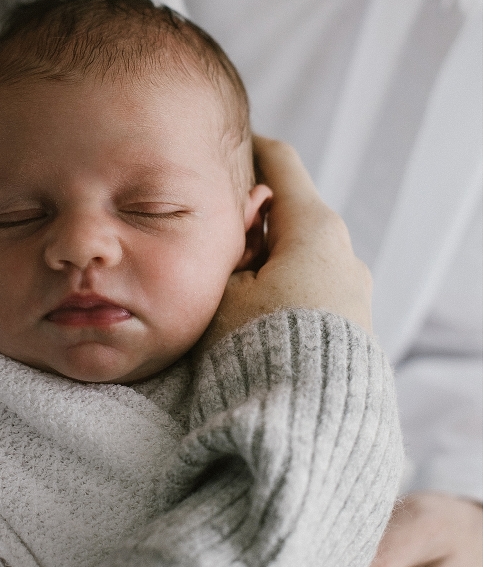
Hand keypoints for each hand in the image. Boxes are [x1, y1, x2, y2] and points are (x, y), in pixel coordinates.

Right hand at [214, 137, 372, 334]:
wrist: (307, 421)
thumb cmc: (258, 345)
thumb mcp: (224, 285)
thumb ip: (230, 243)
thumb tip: (239, 220)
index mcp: (315, 227)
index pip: (281, 164)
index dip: (251, 148)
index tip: (229, 144)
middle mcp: (344, 252)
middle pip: (292, 212)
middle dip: (254, 214)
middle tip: (212, 223)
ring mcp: (354, 290)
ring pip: (302, 253)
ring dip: (268, 255)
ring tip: (227, 274)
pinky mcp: (353, 325)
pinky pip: (313, 287)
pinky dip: (283, 284)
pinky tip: (254, 307)